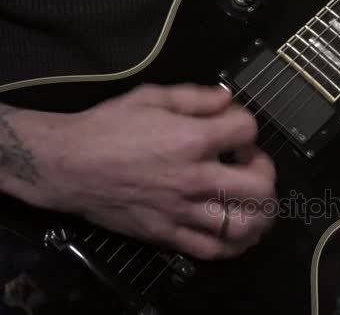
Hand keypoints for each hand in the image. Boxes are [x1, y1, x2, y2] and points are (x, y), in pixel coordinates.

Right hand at [2, 84, 276, 259]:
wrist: (68, 166)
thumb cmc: (108, 127)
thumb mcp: (151, 96)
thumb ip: (196, 97)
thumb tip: (228, 98)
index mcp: (192, 140)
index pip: (247, 130)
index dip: (247, 124)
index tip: (233, 127)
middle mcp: (195, 180)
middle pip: (260, 185)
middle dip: (265, 171)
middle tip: (250, 165)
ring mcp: (184, 212)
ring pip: (244, 225)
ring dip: (261, 213)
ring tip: (253, 201)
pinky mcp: (169, 235)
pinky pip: (214, 249)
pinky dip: (236, 244)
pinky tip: (238, 231)